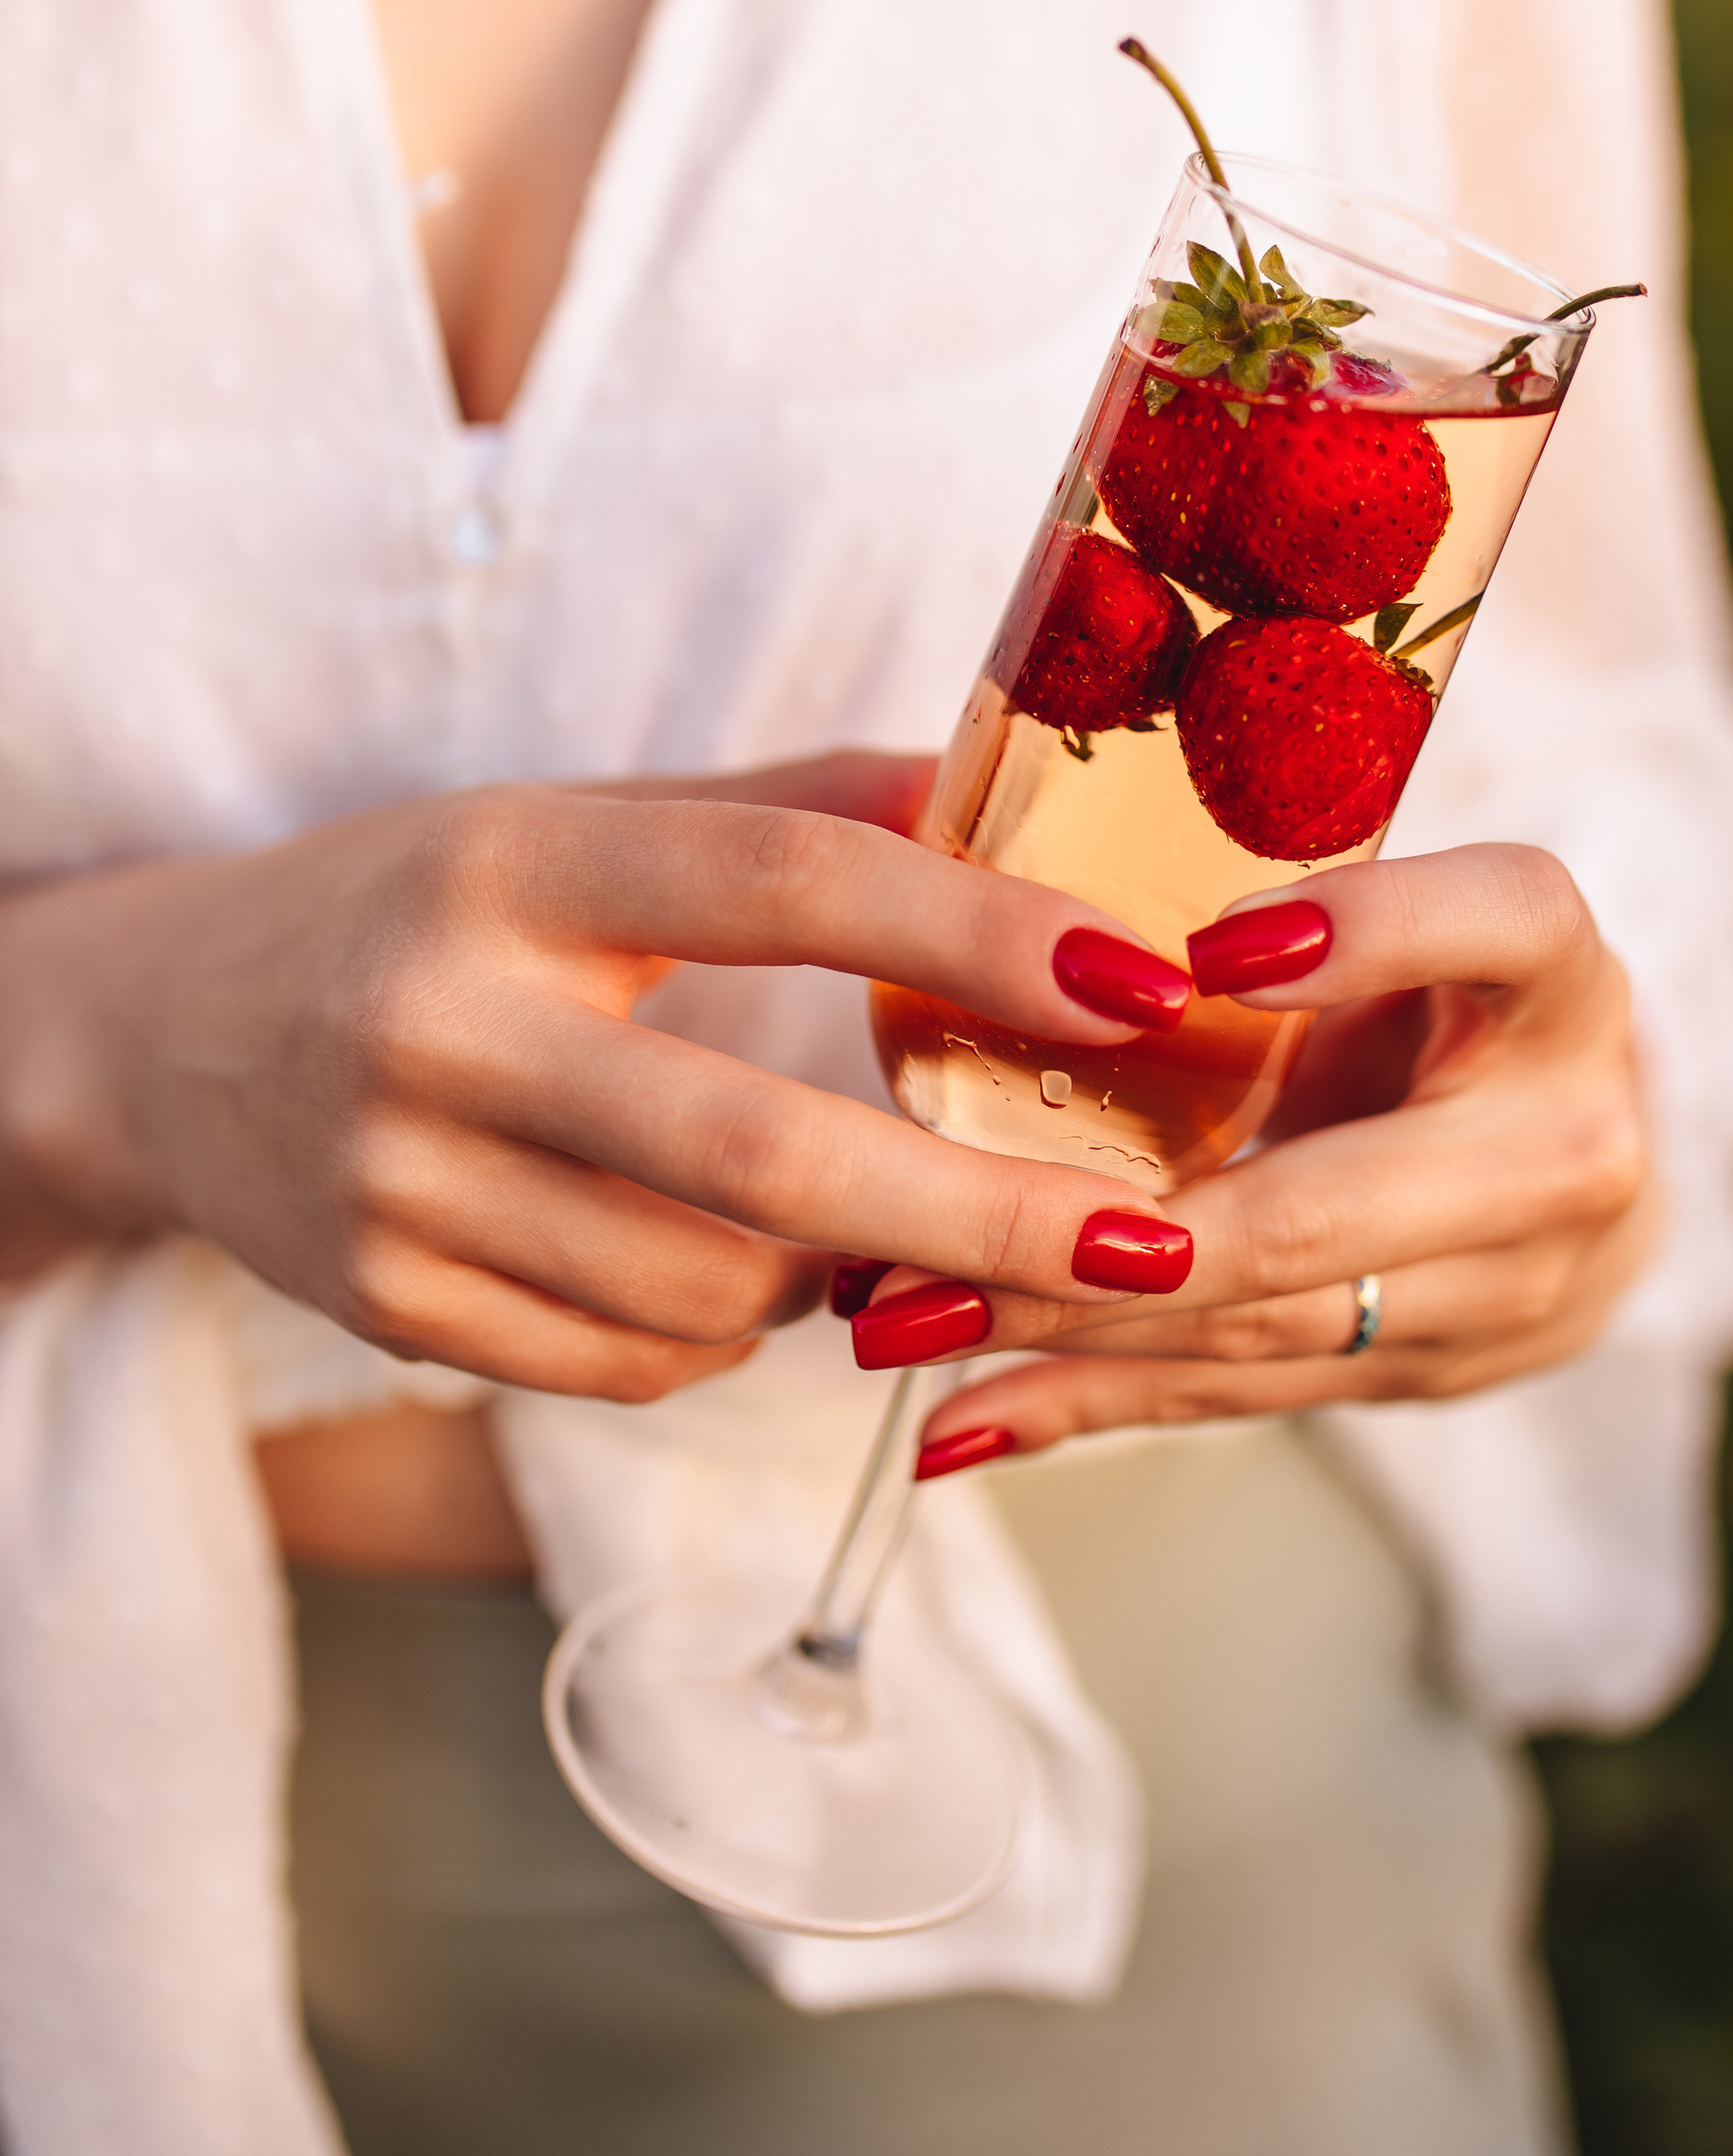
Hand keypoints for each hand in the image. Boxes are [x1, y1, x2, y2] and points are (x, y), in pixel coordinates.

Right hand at [0, 755, 1198, 1399]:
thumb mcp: (574, 819)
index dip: (974, 935)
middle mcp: (441, 1024)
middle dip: (981, 1216)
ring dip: (842, 1280)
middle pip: (759, 1153)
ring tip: (872, 1225)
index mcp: (515, 864)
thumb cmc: (422, 905)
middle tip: (1153, 1246)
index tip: (1144, 982)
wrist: (157, 1035)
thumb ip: (781, 814)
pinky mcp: (382, 1304)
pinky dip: (724, 1335)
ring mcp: (398, 1184)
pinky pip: (626, 1362)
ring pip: (706, 1290)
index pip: (779, 883)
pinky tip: (727, 1271)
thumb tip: (996, 793)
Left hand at [903, 845, 1654, 1471]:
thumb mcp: (1386, 911)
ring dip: (1068, 1324)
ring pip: (1273, 1321)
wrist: (1579, 1145)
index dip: (1379, 929)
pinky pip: (1246, 1393)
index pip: (1510, 921)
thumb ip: (1252, 881)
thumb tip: (946, 820)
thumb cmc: (1432, 983)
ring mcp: (1521, 1287)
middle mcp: (1567, 1141)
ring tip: (895, 1313)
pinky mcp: (1444, 1375)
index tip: (1210, 948)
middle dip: (1125, 1233)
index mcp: (1560, 980)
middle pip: (1343, 1204)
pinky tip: (961, 1419)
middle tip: (941, 1225)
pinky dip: (1093, 1400)